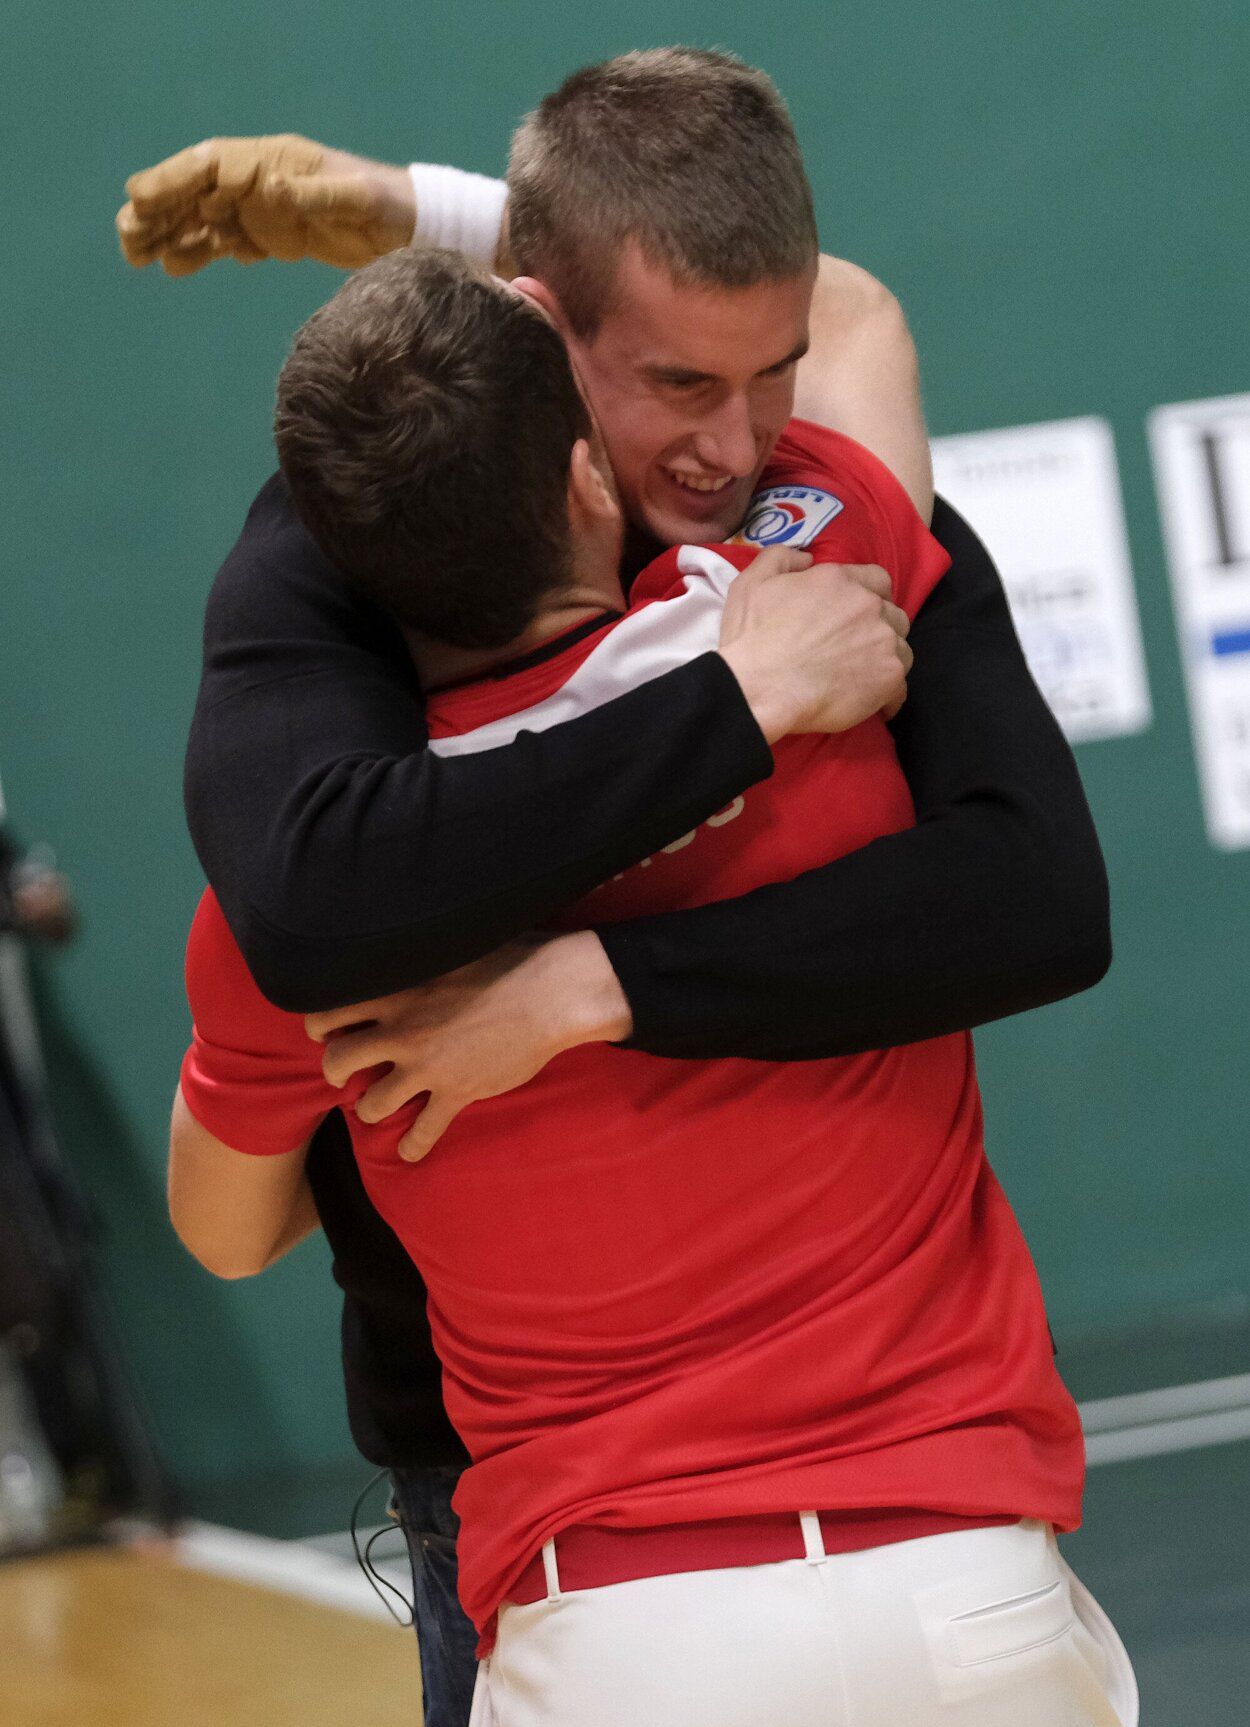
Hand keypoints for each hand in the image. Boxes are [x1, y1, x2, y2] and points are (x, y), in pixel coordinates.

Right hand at [116, 135, 415, 275]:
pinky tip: (174, 266)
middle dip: (159, 210)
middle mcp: (261, 181)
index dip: (174, 180)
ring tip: (135, 255)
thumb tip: (271, 188)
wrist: (410, 230)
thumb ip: (315, 196)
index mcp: (275, 161)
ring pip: (205, 218)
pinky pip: (227, 242)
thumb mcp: (356, 198)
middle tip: (125, 236)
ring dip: (170, 233)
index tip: (140, 198)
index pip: (212, 165)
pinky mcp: (274, 237)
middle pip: (197, 191)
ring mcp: (264, 210)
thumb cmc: (386, 206)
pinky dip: (200, 252)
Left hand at [305, 932, 631, 1161]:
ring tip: (376, 1106)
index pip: (330, 1009)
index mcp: (398, 989)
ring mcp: (429, 1065)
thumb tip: (405, 940)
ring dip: (369, 1110)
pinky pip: (424, 1130)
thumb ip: (419, 954)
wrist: (554, 990)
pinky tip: (410, 1151)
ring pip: (372, 1104)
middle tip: (345, 1073)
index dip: (321, 1025)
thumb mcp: (452, 944)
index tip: (329, 1030)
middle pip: (338, 1061)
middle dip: (335, 1071)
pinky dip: (413, 1146)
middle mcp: (404, 1029)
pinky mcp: (457, 1090)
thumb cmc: (512, 956)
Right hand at [718, 546, 911, 741]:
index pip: (878, 580)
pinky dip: (888, 697)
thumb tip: (807, 559)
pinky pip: (900, 689)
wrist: (758, 687)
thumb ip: (780, 558)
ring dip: (885, 661)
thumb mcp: (751, 583)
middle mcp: (868, 605)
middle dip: (880, 629)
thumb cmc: (750, 638)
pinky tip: (873, 705)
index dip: (870, 597)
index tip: (856, 616)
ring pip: (901, 650)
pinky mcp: (888, 678)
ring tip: (863, 678)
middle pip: (894, 615)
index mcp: (839, 580)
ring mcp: (883, 642)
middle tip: (856, 650)